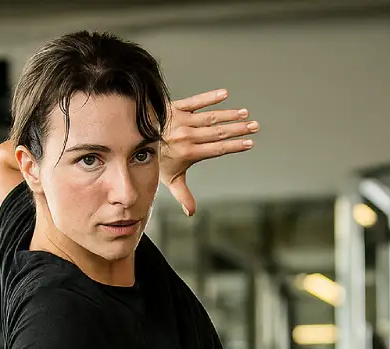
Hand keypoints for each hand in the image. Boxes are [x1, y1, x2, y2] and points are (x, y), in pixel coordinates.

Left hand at [161, 88, 258, 216]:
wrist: (134, 137)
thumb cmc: (156, 159)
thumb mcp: (170, 179)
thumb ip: (183, 195)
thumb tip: (191, 214)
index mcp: (190, 153)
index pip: (218, 149)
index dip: (235, 146)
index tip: (250, 143)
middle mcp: (188, 136)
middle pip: (218, 133)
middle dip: (239, 129)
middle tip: (255, 126)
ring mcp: (182, 120)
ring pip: (211, 117)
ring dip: (229, 115)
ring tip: (245, 114)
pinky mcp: (176, 107)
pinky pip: (196, 101)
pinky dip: (210, 97)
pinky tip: (225, 94)